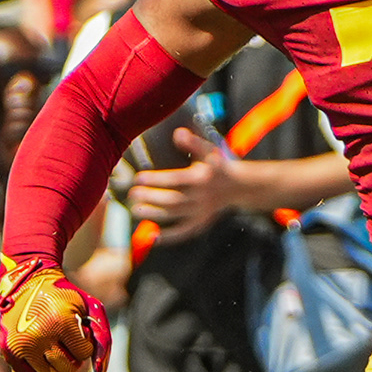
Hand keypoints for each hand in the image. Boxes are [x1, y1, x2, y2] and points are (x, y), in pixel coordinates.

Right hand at [0, 255, 110, 371]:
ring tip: (52, 341)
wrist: (27, 281)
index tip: (77, 328)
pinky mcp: (7, 349)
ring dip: (55, 361)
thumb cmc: (63, 295)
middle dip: (72, 355)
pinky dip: (36, 364)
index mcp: (60, 322)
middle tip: (65, 338)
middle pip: (67, 367)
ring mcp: (20, 344)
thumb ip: (102, 339)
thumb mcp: (89, 308)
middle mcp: (38, 335)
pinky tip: (37, 346)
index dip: (84, 341)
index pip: (83, 353)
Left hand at [125, 126, 244, 234]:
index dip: (156, 180)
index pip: (175, 180)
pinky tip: (152, 237)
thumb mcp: (209, 151)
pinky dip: (168, 236)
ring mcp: (201, 212)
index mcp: (202, 178)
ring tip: (136, 210)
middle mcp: (202, 197)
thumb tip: (177, 133)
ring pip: (175, 216)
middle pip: (172, 200)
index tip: (138, 178)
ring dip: (154, 214)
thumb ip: (193, 142)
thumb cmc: (218, 166)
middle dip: (150, 198)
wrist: (239, 186)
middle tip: (132, 194)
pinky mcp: (201, 223)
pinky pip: (183, 232)